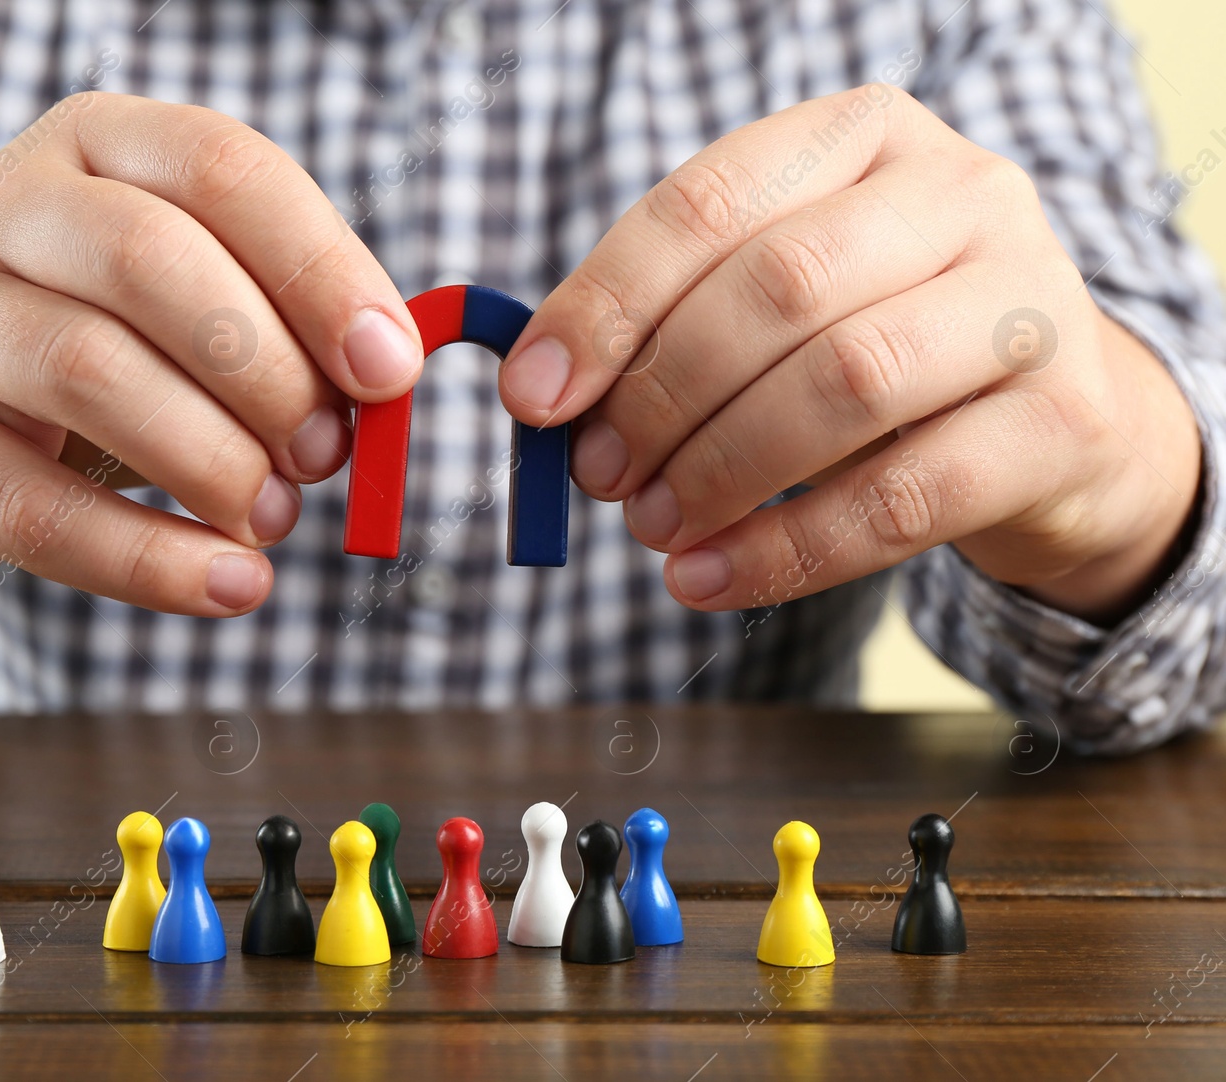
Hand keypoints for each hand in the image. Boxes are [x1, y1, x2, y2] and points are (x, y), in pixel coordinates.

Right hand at [0, 94, 421, 620]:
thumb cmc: (91, 344)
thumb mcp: (178, 294)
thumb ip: (280, 316)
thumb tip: (383, 376)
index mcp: (92, 143)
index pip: (221, 170)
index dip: (321, 272)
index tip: (389, 371)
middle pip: (151, 261)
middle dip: (266, 372)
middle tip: (325, 456)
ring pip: (92, 373)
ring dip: (215, 462)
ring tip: (275, 517)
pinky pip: (38, 510)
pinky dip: (152, 561)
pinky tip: (230, 586)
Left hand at [499, 85, 1199, 624]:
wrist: (1055, 421)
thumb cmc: (879, 348)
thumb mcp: (782, 304)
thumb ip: (674, 323)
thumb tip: (542, 395)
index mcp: (863, 137)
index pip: (708, 202)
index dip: (606, 305)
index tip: (533, 397)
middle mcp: (961, 193)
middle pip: (779, 287)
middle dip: (664, 394)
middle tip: (600, 476)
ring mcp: (1031, 300)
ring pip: (845, 381)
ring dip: (719, 470)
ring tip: (651, 526)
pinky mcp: (1064, 421)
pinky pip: (902, 498)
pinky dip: (784, 551)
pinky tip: (707, 578)